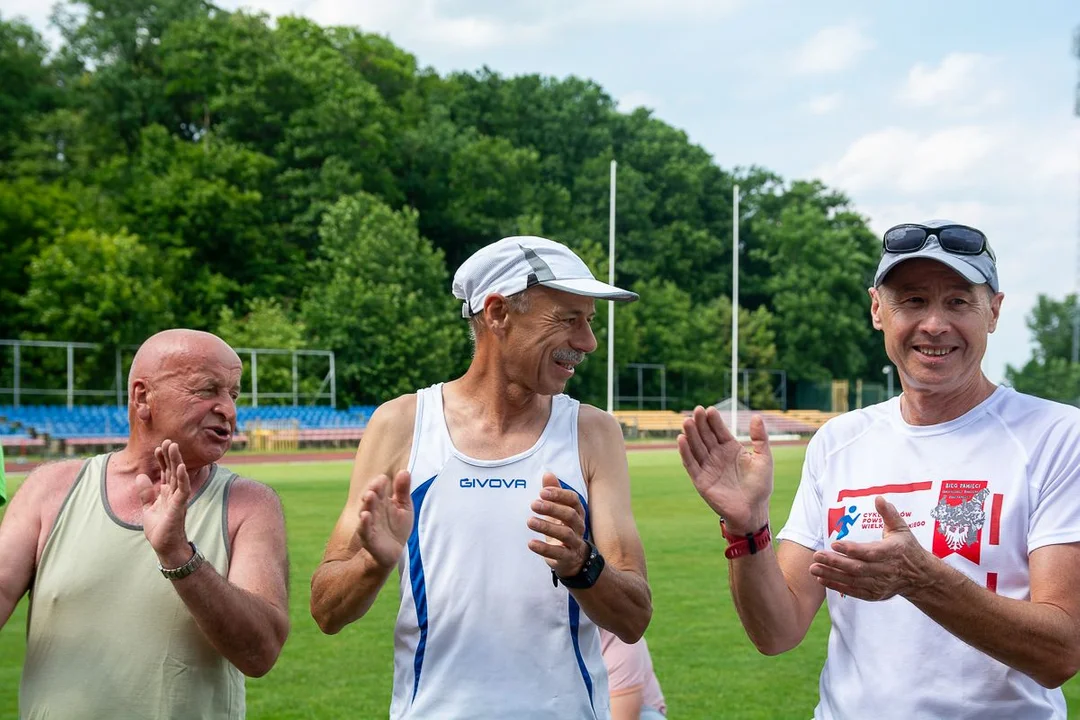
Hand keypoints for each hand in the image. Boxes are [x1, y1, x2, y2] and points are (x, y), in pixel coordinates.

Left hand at [135, 439, 192, 566]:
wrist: (165, 547)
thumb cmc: (160, 529)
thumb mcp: (148, 508)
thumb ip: (145, 493)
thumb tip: (141, 476)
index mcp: (167, 493)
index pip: (165, 472)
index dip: (162, 460)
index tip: (158, 448)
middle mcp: (174, 493)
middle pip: (173, 470)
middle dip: (170, 456)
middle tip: (168, 441)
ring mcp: (178, 499)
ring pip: (178, 476)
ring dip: (176, 461)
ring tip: (173, 446)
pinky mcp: (179, 506)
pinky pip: (183, 489)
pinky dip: (182, 477)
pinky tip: (180, 467)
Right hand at [358, 471, 412, 568]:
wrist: (392, 552)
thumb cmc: (396, 527)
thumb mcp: (404, 507)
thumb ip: (403, 490)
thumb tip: (404, 471)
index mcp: (381, 502)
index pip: (378, 490)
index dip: (379, 484)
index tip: (383, 478)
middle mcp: (373, 511)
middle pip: (371, 499)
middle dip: (372, 491)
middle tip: (375, 485)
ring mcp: (370, 524)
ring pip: (366, 512)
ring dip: (367, 504)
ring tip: (369, 496)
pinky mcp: (369, 539)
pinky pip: (364, 530)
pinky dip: (364, 523)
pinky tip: (365, 516)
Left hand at [527, 473, 588, 577]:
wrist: (574, 559)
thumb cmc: (563, 529)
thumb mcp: (558, 511)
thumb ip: (554, 494)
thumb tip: (547, 474)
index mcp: (577, 513)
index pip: (573, 500)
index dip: (559, 495)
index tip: (543, 492)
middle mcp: (579, 527)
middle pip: (570, 515)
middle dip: (552, 508)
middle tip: (533, 505)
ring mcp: (574, 543)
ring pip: (565, 534)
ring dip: (546, 526)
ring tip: (530, 522)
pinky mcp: (567, 558)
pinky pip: (558, 553)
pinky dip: (544, 548)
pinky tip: (531, 543)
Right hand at [678, 407, 772, 532]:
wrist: (753, 511)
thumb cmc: (760, 485)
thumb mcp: (764, 458)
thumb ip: (760, 438)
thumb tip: (757, 416)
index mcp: (730, 448)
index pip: (719, 431)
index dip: (714, 420)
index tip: (709, 409)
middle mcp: (716, 456)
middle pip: (705, 436)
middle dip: (700, 424)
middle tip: (696, 410)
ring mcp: (707, 467)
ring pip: (696, 447)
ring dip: (690, 435)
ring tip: (687, 421)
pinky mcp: (700, 480)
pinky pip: (690, 464)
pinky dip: (685, 452)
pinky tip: (681, 440)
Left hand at [809, 496, 931, 600]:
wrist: (921, 577)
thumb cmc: (907, 548)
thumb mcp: (902, 529)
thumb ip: (889, 514)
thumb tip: (879, 498)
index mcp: (892, 552)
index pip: (869, 552)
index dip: (852, 550)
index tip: (834, 544)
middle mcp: (885, 570)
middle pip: (857, 568)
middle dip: (835, 562)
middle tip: (816, 555)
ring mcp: (880, 584)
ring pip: (853, 581)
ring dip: (832, 575)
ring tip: (813, 568)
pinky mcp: (875, 594)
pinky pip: (854, 592)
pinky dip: (838, 586)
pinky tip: (822, 579)